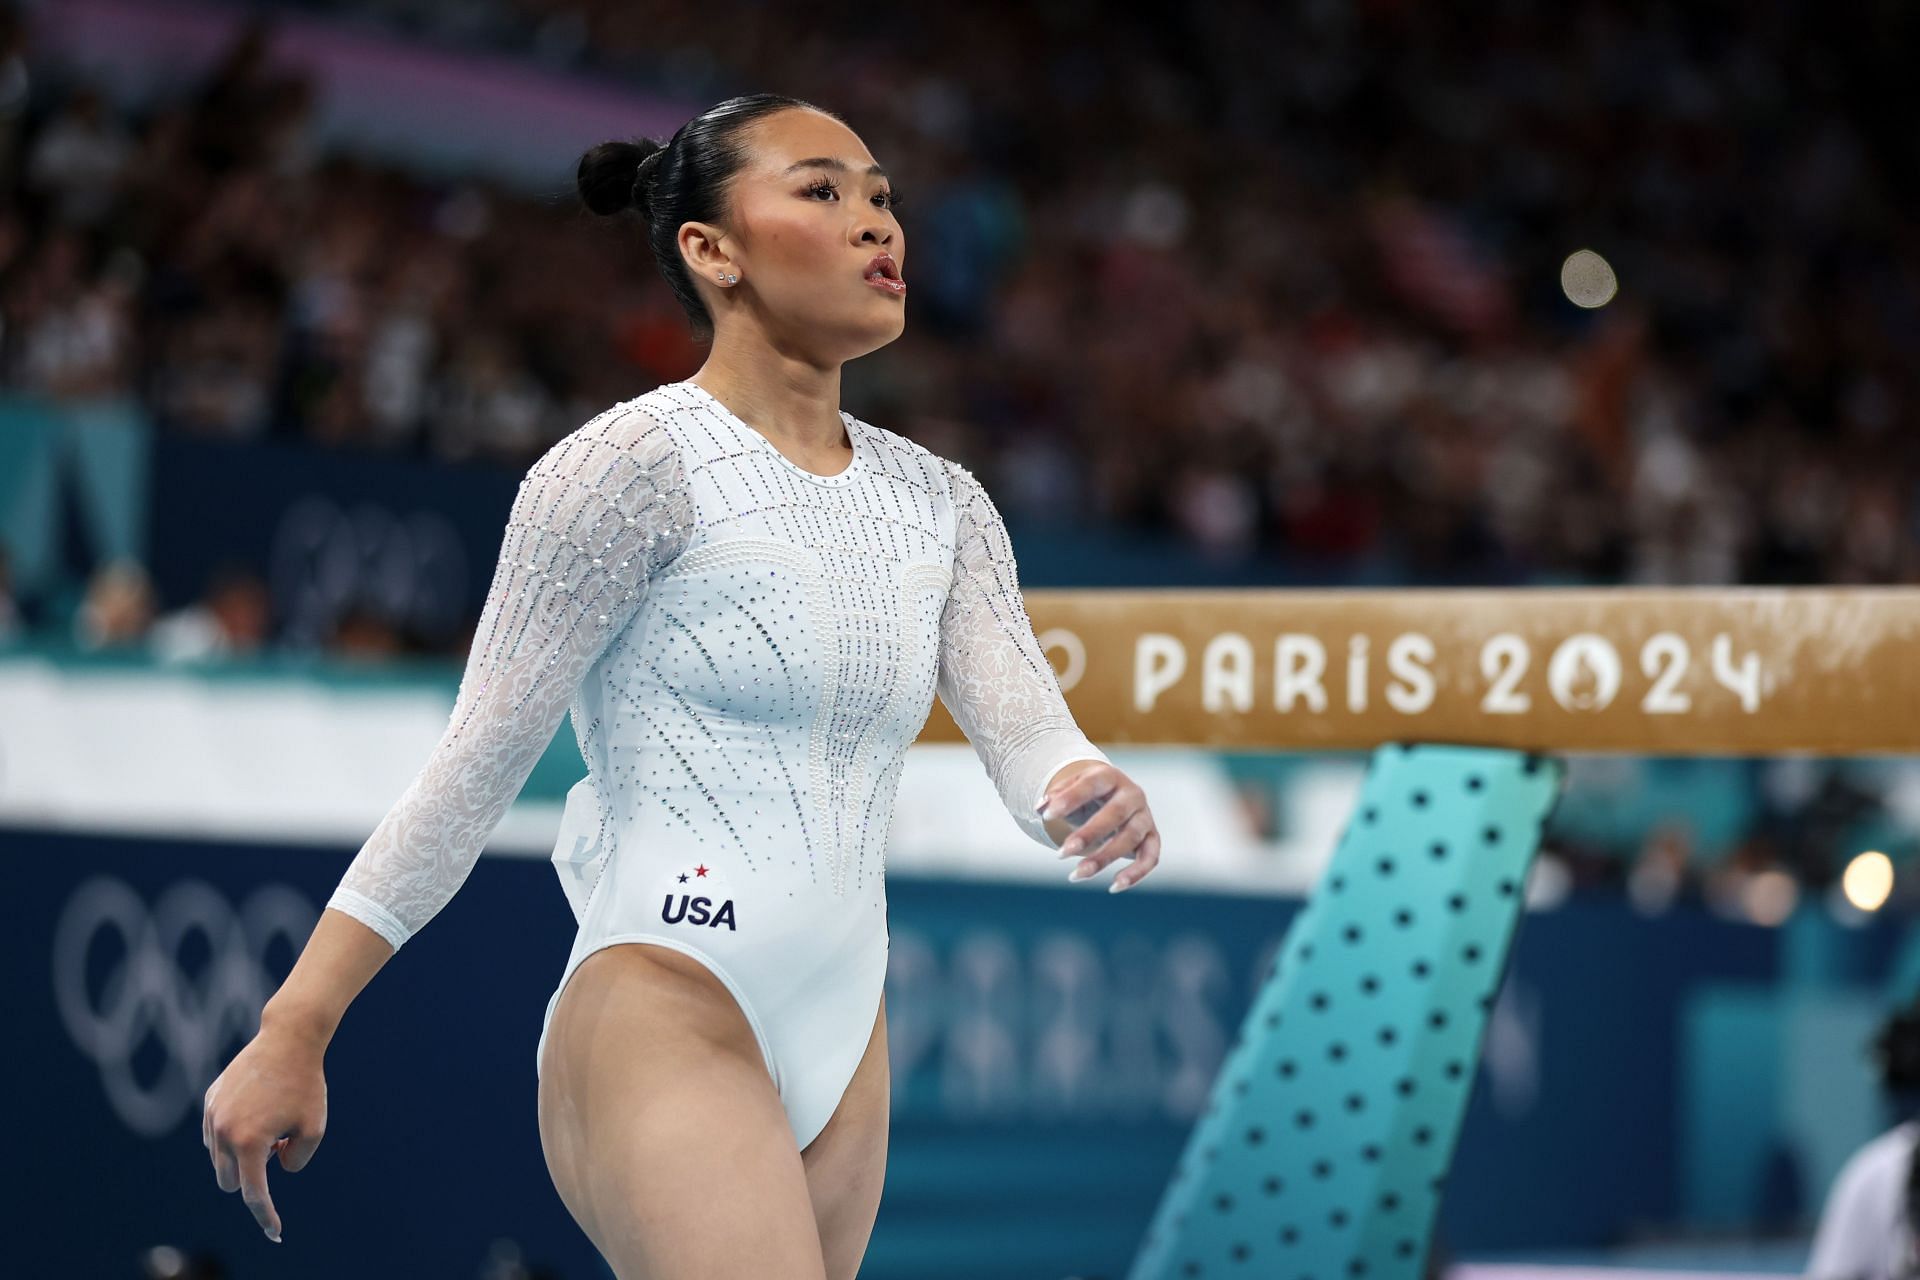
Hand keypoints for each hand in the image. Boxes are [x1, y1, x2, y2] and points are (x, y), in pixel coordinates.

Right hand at [202, 1020, 328, 1242]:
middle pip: (231, 1181)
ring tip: (270, 1123)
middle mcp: (223, 1133)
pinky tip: (255, 1112)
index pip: (254, 1194)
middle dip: (252, 1176)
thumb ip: (297, 1159)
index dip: (266, 1216)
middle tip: (280, 1144)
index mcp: (249, 1143)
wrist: (288, 1038)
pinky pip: (214, 1135)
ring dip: (243, 1154)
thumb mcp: (314, 1127)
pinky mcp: (209, 1102)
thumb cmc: (306, 1084)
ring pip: (220, 1158)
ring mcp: (212, 1116)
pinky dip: (232, 1135)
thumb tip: (274, 1168)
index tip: (276, 1233)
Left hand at [1040, 762, 1160, 892]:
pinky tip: (1114, 887)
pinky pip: (1150, 857)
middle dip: (1088, 835)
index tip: (1047, 816)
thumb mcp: (1071, 789)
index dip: (1069, 799)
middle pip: (1115, 814)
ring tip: (1075, 875)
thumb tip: (1041, 808)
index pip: (1091, 785)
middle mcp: (1132, 794)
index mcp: (1110, 777)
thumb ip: (1056, 797)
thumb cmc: (1087, 794)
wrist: (1114, 794)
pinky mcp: (1152, 837)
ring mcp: (1145, 816)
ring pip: (1130, 838)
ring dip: (1103, 858)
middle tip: (1061, 853)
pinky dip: (1136, 874)